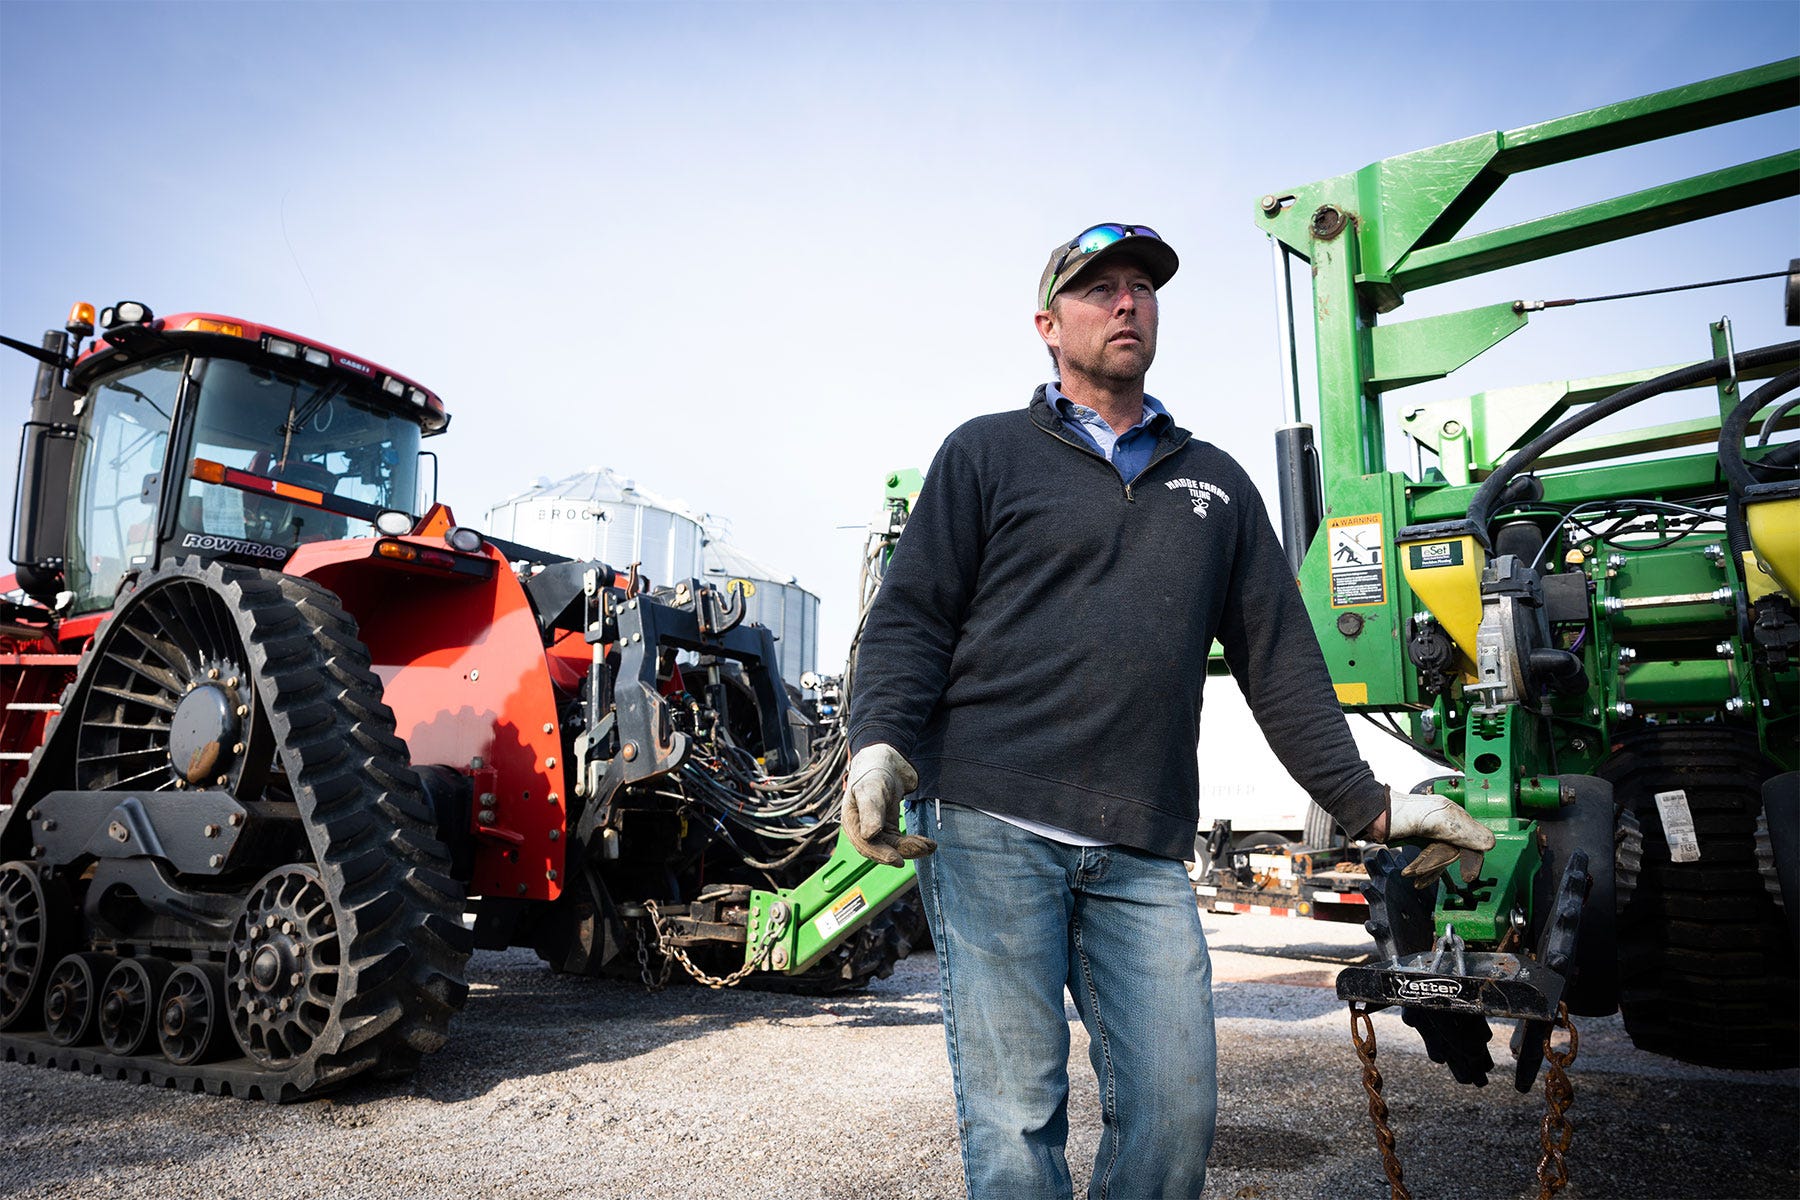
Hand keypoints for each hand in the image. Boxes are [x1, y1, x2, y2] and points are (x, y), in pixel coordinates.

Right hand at [844, 744, 936, 865]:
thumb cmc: (873, 771)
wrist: (886, 757)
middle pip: (882, 848)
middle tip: (923, 848)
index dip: (881, 855)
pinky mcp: (890, 825)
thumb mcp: (870, 789)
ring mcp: (877, 828)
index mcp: (853, 822)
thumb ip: (870, 812)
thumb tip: (869, 835)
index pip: (865, 845)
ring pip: (894, 846)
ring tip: (930, 846)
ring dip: (912, 848)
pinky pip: (902, 841)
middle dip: (903, 851)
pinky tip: (927, 843)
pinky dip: (914, 842)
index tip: (898, 860)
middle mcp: (863, 828)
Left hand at [1383, 786, 1494, 887]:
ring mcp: (1434, 832)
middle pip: (1456, 852)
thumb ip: (1463, 830)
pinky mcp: (1422, 840)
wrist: (1373, 816)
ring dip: (1428, 869)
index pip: (1474, 840)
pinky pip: (1431, 859)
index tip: (1469, 876)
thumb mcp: (1436, 821)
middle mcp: (1447, 822)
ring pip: (1442, 858)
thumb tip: (1490, 843)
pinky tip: (1414, 875)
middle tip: (1420, 871)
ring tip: (1412, 873)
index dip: (1472, 860)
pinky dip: (1424, 869)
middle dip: (1437, 864)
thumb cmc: (1398, 813)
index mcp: (1453, 814)